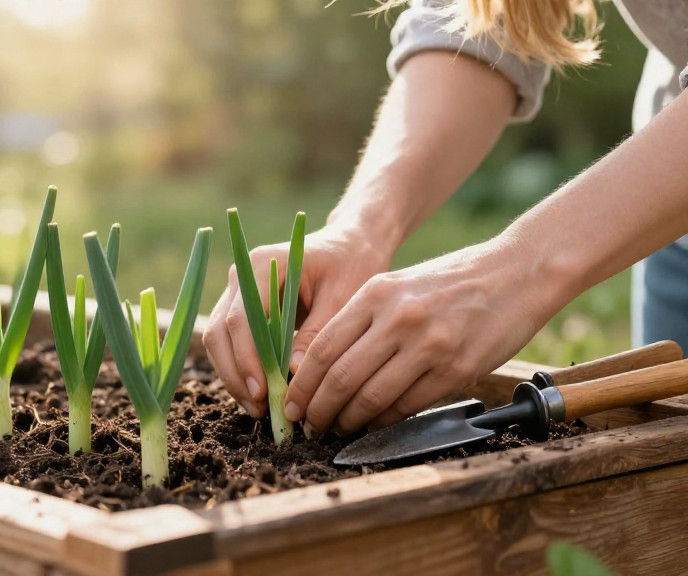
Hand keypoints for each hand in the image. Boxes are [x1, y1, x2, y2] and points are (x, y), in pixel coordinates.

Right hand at [203, 225, 391, 418]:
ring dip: (234, 376)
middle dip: (236, 374)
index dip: (247, 360)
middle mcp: (241, 276)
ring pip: (218, 340)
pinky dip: (240, 369)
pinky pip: (230, 342)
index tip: (263, 392)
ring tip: (260, 408)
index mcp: (262, 265)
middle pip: (220, 332)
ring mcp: (237, 292)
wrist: (349, 246)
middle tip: (260, 408)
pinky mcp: (242, 308)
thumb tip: (293, 376)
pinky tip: (260, 394)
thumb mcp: (343, 299)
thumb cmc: (351, 266)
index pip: (242, 319)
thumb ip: (316, 335)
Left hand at [284, 236, 564, 436]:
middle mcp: (398, 319)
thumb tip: (322, 370)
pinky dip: (384, 421)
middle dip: (318, 411)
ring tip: (337, 430)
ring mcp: (429, 346)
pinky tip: (374, 425)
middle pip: (341, 378)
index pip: (323, 349)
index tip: (291, 405)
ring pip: (372, 398)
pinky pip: (407, 406)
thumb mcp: (396, 286)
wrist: (516, 273)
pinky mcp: (456, 370)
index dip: (302, 385)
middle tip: (309, 427)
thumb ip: (361, 322)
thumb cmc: (449, 282)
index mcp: (375, 294)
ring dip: (348, 422)